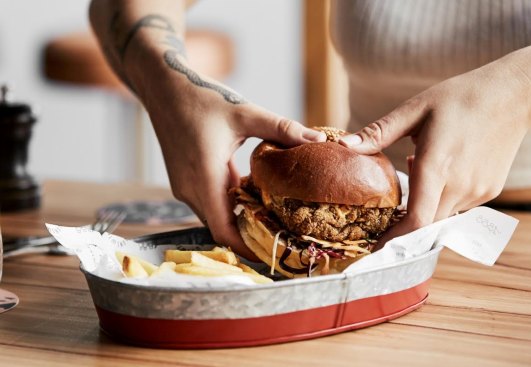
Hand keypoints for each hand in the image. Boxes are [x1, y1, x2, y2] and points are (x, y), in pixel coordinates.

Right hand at [143, 70, 324, 258]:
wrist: (164, 87)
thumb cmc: (202, 98)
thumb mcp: (246, 113)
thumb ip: (282, 129)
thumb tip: (318, 139)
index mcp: (204, 179)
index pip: (224, 231)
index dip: (247, 248)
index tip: (273, 254)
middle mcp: (190, 189)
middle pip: (220, 227)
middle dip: (248, 236)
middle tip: (281, 237)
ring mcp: (183, 186)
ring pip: (213, 215)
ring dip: (238, 220)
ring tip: (270, 219)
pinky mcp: (183, 179)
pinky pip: (207, 202)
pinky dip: (227, 205)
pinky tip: (250, 194)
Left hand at [339, 58, 530, 241]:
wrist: (513, 95)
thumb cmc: (460, 97)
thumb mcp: (415, 109)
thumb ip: (378, 133)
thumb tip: (343, 145)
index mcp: (437, 165)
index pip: (416, 220)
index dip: (394, 239)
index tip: (375, 247)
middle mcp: (460, 185)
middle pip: (425, 222)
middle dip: (404, 223)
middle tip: (388, 210)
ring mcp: (478, 191)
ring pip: (441, 215)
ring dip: (424, 205)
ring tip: (421, 169)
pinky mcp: (490, 191)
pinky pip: (458, 205)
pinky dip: (442, 197)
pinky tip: (441, 170)